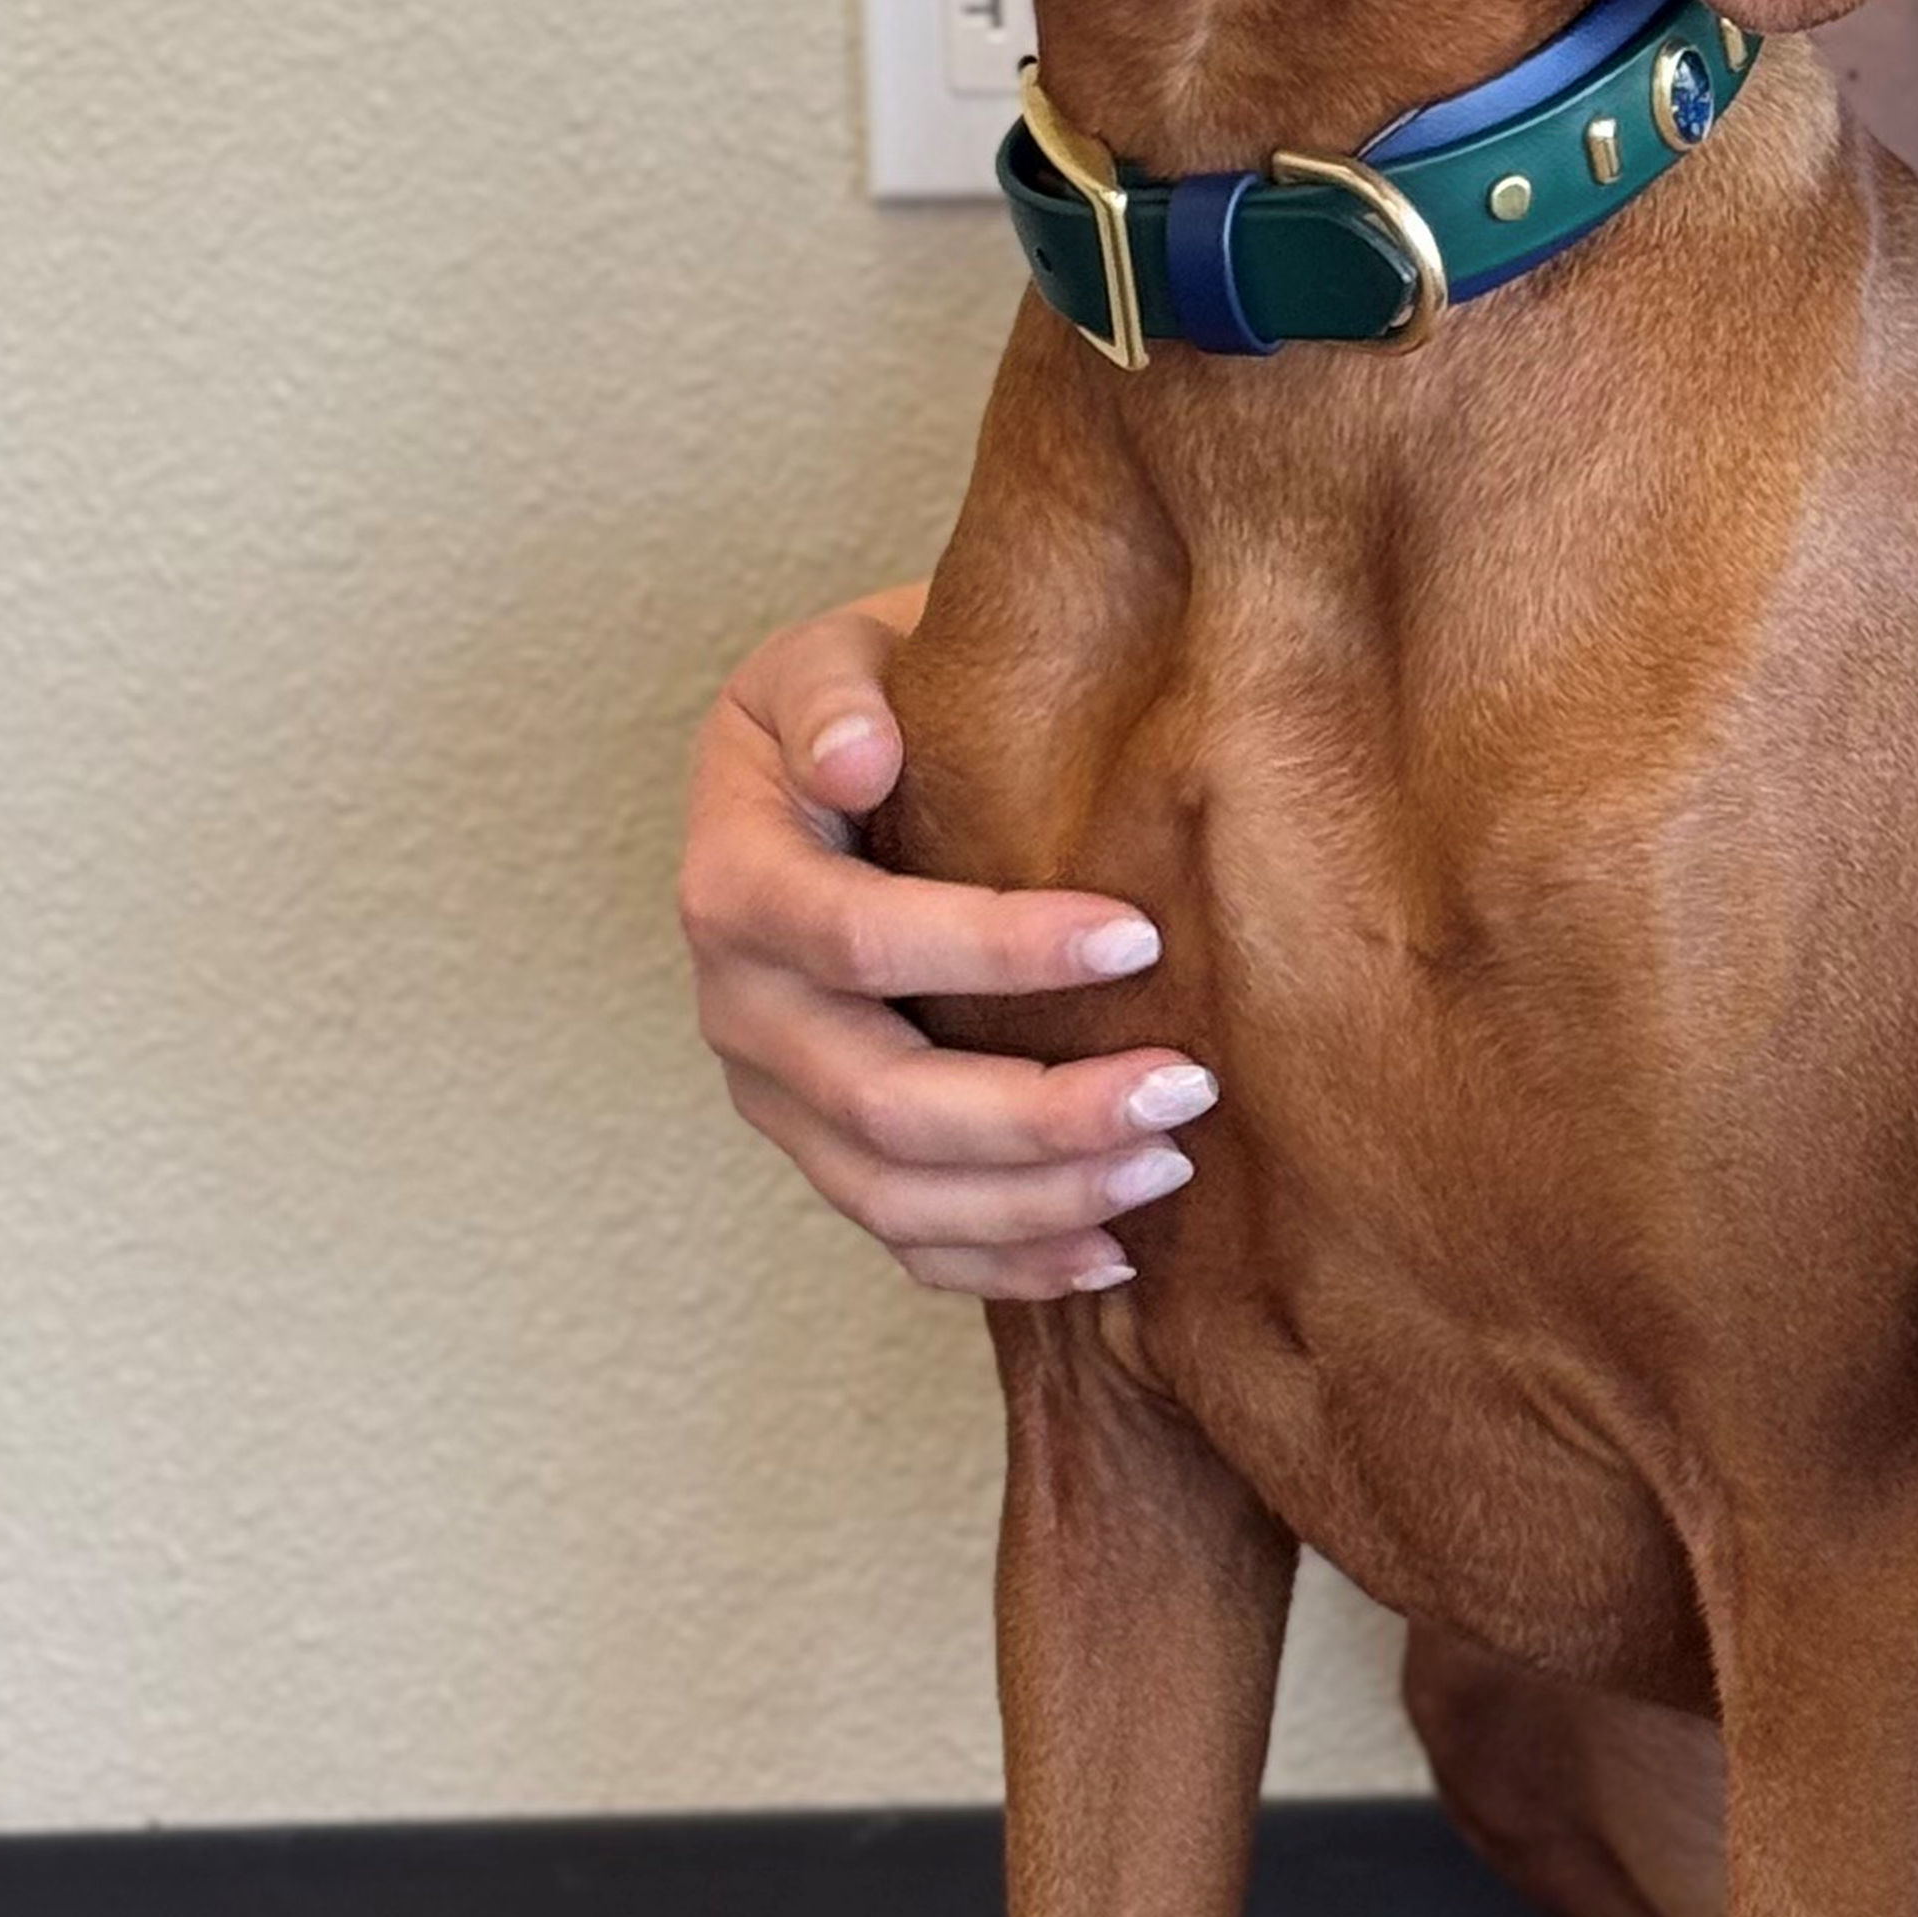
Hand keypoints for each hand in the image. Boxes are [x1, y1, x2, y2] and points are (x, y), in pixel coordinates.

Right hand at [678, 587, 1214, 1296]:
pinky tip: (1110, 1252)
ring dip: (1034, 1198)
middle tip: (1183, 1086)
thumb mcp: (832, 655)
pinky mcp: (825, 1149)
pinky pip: (903, 1237)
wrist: (845, 758)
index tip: (1138, 933)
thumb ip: (838, 694)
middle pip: (879, 1099)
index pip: (859, 937)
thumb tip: (859, 758)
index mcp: (734, 881)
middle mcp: (742, 1010)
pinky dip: (1002, 1261)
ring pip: (891, 1193)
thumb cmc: (864, 699)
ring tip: (1168, 1164)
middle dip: (1036, 1111)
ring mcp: (779, 1096)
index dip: (992, 948)